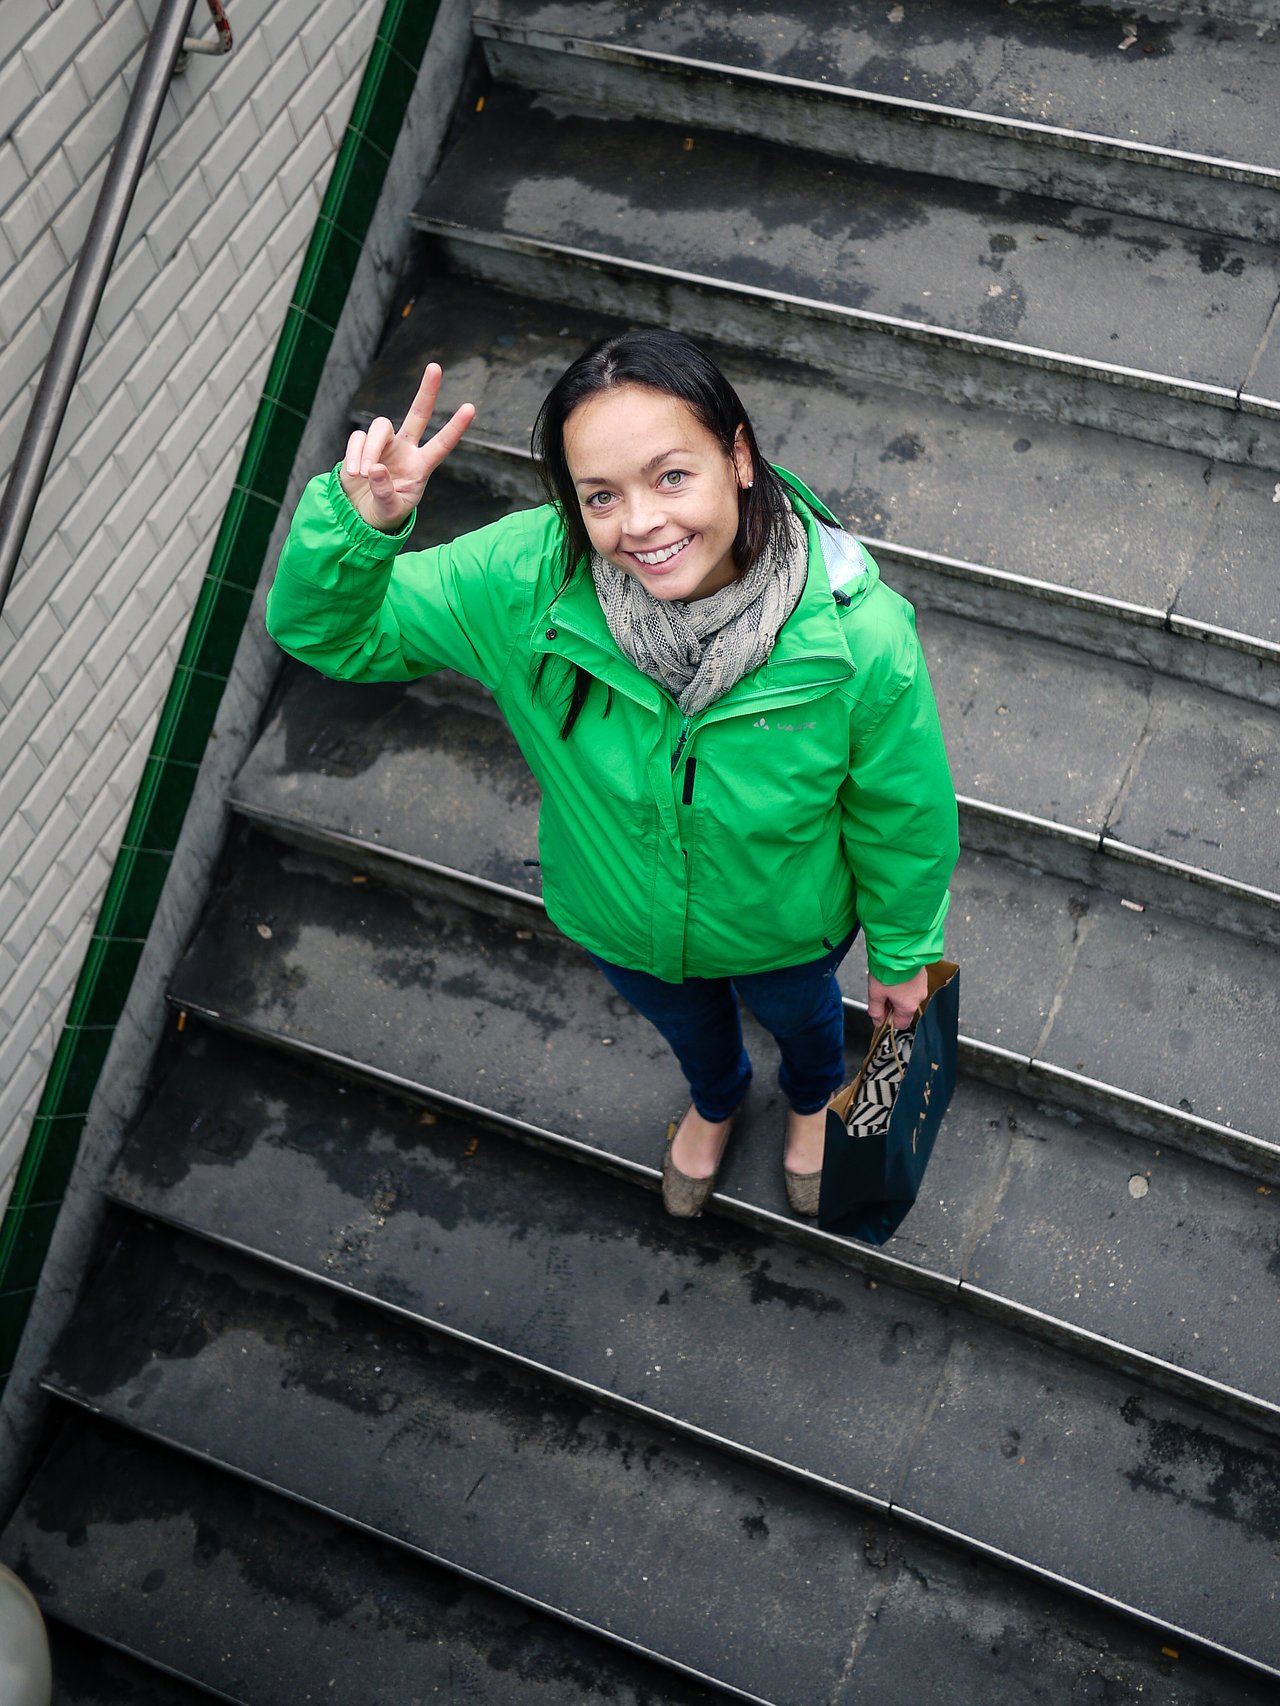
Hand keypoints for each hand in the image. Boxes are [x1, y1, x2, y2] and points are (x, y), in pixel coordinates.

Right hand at [339, 362, 474, 531]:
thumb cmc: (384, 513)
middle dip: (427, 391)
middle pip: (417, 414)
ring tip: (362, 474)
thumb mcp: (390, 511)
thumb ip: (385, 492)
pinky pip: (358, 439)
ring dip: (370, 450)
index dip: (455, 427)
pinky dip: (354, 455)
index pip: (441, 444)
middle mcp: (405, 450)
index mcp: (420, 466)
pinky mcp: (360, 445)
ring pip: (380, 428)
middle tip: (436, 367)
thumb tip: (375, 468)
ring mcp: (384, 445)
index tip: (471, 408)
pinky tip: (354, 473)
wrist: (359, 515)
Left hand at [868, 968, 926, 1029]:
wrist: (899, 949)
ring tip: (887, 981)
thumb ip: (876, 1011)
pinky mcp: (922, 974)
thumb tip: (878, 1022)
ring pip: (909, 996)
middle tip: (881, 993)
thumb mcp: (875, 994)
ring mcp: (923, 985)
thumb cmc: (888, 971)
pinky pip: (913, 984)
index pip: (901, 1024)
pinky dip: (904, 982)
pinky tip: (895, 974)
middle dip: (892, 1004)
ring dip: (898, 993)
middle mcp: (919, 997)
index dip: (889, 1020)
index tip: (880, 1011)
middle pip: (905, 1009)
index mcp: (908, 1006)